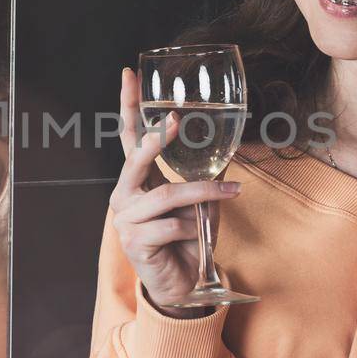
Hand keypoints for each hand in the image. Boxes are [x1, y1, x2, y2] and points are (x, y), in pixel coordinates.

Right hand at [108, 66, 240, 317]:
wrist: (181, 283)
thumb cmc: (187, 238)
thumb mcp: (201, 201)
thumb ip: (205, 174)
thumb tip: (232, 142)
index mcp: (137, 179)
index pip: (129, 137)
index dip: (129, 106)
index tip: (129, 74)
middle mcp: (124, 195)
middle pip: (136, 159)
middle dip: (154, 140)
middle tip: (172, 120)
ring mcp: (125, 220)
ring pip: (166, 196)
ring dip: (202, 194)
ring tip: (229, 193)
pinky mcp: (135, 242)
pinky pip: (171, 226)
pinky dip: (193, 228)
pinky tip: (197, 235)